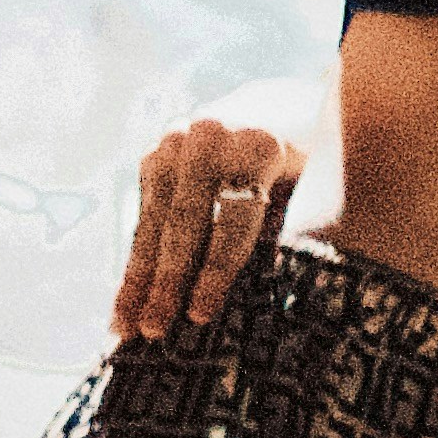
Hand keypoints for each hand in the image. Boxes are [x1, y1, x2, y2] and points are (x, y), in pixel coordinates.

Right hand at [112, 121, 302, 346]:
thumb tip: (277, 307)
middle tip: (153, 330)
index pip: (233, 217)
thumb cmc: (306, 165)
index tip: (199, 315)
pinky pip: (145, 216)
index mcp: (259, 144)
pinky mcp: (154, 156)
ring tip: (125, 326)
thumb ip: (293, 228)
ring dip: (138, 278)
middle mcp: (210, 137)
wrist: (272, 107)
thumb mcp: (312, 186)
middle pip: (185, 220)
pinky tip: (124, 299)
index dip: (215, 269)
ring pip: (154, 220)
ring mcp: (175, 142)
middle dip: (166, 280)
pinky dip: (136, 260)